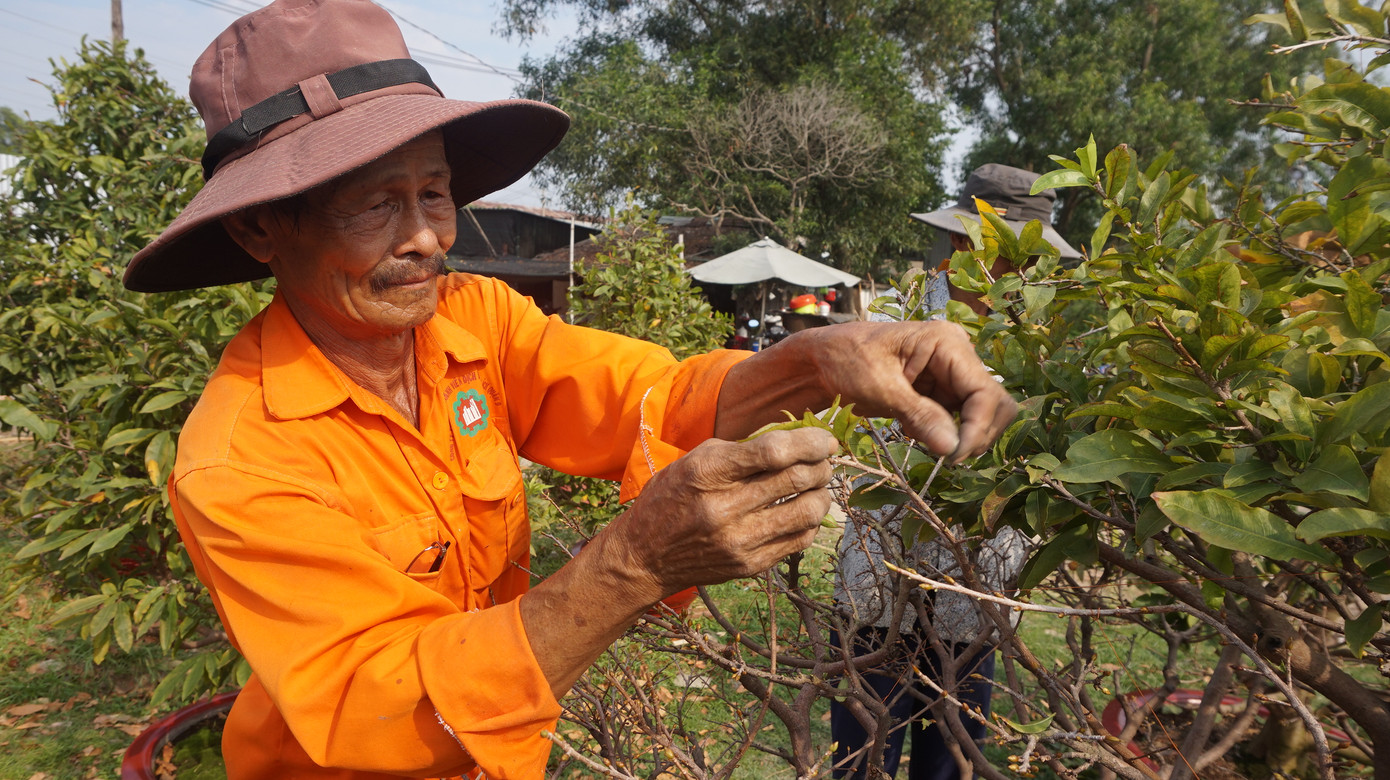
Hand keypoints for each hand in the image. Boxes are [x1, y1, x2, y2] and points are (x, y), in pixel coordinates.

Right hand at [605, 427, 837, 598]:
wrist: (644, 556)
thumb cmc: (671, 498)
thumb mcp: (695, 460)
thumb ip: (741, 448)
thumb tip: (795, 436)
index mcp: (707, 473)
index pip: (774, 452)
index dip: (809, 442)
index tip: (824, 440)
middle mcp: (724, 508)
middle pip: (797, 479)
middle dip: (821, 465)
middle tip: (824, 460)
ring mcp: (739, 541)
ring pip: (807, 512)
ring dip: (822, 493)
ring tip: (817, 485)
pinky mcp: (750, 565)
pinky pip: (800, 539)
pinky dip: (810, 521)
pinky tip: (802, 510)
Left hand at [716, 321, 1017, 462]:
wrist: (817, 362)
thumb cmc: (842, 360)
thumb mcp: (878, 388)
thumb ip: (919, 415)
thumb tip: (952, 447)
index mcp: (945, 342)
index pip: (985, 392)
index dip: (978, 428)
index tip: (955, 456)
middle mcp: (956, 355)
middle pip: (993, 405)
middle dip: (975, 434)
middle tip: (946, 458)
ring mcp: (949, 375)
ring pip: (978, 416)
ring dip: (959, 437)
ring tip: (923, 441)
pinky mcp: (938, 393)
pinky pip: (957, 421)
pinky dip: (943, 435)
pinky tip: (914, 432)